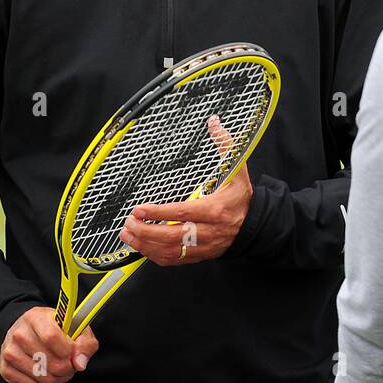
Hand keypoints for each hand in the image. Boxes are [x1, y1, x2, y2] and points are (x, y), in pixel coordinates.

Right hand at [0, 307, 98, 382]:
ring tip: (62, 374)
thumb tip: (79, 363)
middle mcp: (19, 333)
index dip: (66, 351)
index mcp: (37, 317)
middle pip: (45, 360)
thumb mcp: (76, 328)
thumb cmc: (56, 329)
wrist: (29, 331)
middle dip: (65, 369)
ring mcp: (9, 351)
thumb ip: (85, 343)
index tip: (74, 355)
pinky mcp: (5, 368)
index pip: (51, 337)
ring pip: (38, 375)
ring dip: (56, 380)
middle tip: (71, 367)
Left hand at [119, 115, 254, 265]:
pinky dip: (154, 255)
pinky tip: (142, 246)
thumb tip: (214, 122)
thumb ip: (226, 146)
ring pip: (169, 251)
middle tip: (128, 222)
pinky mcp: (198, 255)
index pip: (183, 213)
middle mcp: (208, 231)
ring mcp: (202, 246)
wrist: (255, 225)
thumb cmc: (241, 197)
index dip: (159, 213)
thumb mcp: (237, 170)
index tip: (139, 209)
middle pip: (172, 236)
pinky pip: (173, 260)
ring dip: (145, 245)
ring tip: (127, 234)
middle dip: (146, 231)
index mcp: (215, 210)